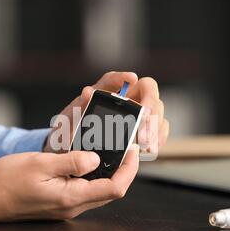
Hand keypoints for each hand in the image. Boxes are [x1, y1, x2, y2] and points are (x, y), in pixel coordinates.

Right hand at [0, 147, 138, 230]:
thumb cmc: (6, 182)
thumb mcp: (40, 164)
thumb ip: (71, 161)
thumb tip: (95, 158)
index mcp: (71, 197)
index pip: (114, 188)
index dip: (129, 170)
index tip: (133, 151)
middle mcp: (72, 206)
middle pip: (110, 191)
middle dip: (123, 170)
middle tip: (125, 148)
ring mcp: (66, 207)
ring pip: (98, 190)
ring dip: (108, 172)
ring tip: (110, 151)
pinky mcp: (59, 203)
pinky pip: (84, 190)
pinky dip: (92, 176)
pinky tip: (88, 161)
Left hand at [44, 71, 168, 153]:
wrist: (73, 153)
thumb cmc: (71, 134)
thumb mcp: (69, 121)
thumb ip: (78, 107)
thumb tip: (87, 92)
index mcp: (104, 92)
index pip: (115, 78)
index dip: (124, 77)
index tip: (131, 79)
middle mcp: (125, 99)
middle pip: (147, 90)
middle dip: (149, 106)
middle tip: (142, 122)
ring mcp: (138, 114)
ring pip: (157, 110)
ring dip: (155, 125)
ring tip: (146, 142)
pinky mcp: (145, 130)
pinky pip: (160, 128)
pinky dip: (158, 137)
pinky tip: (150, 148)